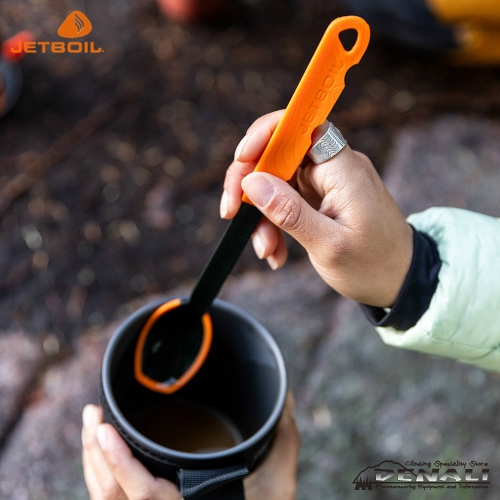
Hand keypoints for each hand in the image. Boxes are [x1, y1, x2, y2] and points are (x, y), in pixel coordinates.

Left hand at [81, 393, 298, 499]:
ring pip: (105, 499)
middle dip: (95, 452)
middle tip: (94, 413)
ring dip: (93, 460)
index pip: (143, 497)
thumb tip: (286, 397)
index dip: (119, 464)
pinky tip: (102, 452)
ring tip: (92, 422)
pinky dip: (101, 474)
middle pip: (111, 495)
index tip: (105, 430)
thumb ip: (282, 443)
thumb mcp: (278, 490)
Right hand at [220, 110, 412, 307]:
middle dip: (250, 181)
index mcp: (343, 169)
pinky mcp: (320, 197)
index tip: (242, 159)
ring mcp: (326, 182)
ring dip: (260, 213)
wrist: (399, 280)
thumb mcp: (328, 245)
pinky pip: (285, 199)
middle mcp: (334, 167)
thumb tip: (252, 182)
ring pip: (275, 180)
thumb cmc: (373, 265)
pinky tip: (275, 250)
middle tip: (232, 211)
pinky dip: (273, 223)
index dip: (266, 133)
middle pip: (278, 152)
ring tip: (266, 249)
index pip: (300, 126)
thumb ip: (289, 212)